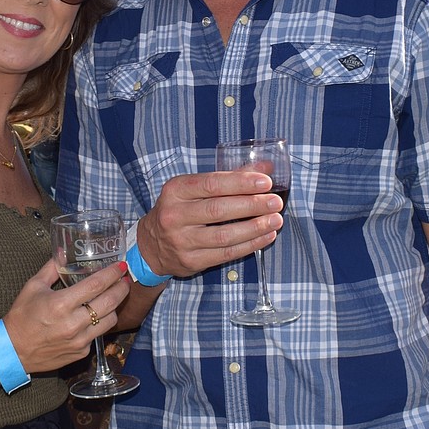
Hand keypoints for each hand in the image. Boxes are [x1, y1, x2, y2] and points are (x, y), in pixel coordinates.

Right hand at [2, 259, 129, 373]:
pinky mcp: (80, 352)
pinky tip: (96, 316)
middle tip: (125, 279)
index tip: (121, 266)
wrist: (13, 351)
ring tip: (114, 296)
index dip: (112, 274)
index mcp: (61, 304)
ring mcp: (79, 340)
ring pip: (110, 320)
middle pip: (109, 303)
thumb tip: (63, 251)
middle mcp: (73, 323)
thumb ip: (52, 267)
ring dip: (115, 306)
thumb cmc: (21, 317)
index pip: (96, 285)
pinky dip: (100, 323)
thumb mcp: (33, 286)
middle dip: (122, 288)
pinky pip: (98, 335)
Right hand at [136, 171, 283, 277]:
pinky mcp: (191, 261)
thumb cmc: (180, 209)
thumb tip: (266, 167)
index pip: (211, 184)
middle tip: (275, 202)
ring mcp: (181, 241)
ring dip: (254, 228)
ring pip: (224, 235)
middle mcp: (175, 215)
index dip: (240, 183)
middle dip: (252, 205)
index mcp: (176, 190)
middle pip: (218, 210)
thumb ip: (230, 177)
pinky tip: (266, 236)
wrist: (152, 245)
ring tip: (276, 220)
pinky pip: (225, 254)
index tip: (265, 182)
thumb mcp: (195, 188)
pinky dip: (249, 245)